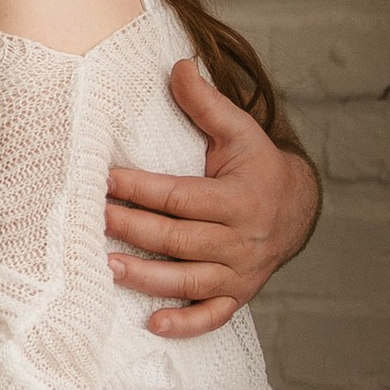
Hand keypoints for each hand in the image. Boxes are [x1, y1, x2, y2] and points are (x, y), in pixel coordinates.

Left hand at [105, 64, 319, 342]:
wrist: (298, 208)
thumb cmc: (258, 166)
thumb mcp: (240, 130)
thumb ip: (206, 103)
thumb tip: (179, 65)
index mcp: (239, 197)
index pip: (179, 196)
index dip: (139, 189)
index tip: (103, 179)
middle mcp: (241, 239)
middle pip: (178, 238)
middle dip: (132, 229)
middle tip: (91, 221)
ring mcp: (240, 272)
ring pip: (189, 280)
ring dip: (147, 277)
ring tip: (107, 268)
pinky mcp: (239, 295)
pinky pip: (213, 316)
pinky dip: (186, 324)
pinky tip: (154, 323)